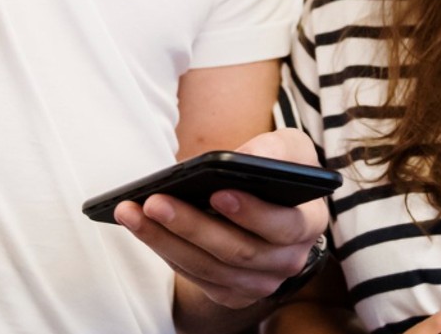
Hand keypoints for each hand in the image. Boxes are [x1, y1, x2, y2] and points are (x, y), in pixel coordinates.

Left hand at [116, 129, 327, 310]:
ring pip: (208, 268)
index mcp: (308, 224)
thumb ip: (278, 147)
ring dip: (165, 240)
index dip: (252, 212)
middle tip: (155, 201)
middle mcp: (289, 261)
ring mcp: (260, 282)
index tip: (216, 192)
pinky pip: (195, 277)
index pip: (284, 226)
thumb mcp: (290, 148)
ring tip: (132, 211)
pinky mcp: (231, 292)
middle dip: (193, 226)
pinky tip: (140, 226)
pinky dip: (165, 251)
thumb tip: (249, 156)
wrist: (267, 202)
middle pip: (237, 251)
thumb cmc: (278, 168)